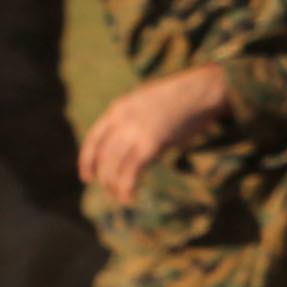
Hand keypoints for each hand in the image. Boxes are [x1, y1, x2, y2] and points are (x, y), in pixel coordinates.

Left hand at [79, 61, 234, 195]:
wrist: (200, 91)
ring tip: (120, 196)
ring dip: (114, 185)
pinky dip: (126, 186)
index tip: (86, 177)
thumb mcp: (146, 103)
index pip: (93, 139)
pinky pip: (130, 171)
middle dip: (104, 177)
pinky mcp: (151, 144)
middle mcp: (121, 120)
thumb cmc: (180, 97)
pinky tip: (129, 196)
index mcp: (118, 108)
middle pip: (103, 156)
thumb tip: (129, 140)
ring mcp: (135, 131)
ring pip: (113, 165)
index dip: (86, 161)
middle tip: (109, 190)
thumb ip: (133, 119)